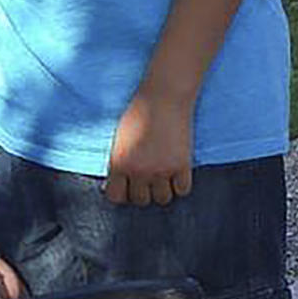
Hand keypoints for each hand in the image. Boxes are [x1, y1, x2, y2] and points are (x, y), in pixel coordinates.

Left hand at [105, 91, 192, 206]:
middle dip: (143, 192)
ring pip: (162, 199)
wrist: (163, 97)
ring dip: (162, 190)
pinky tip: (177, 173)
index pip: (116, 197)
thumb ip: (118, 165)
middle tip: (148, 179)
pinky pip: (183, 190)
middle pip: (141, 201)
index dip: (122, 194)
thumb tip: (114, 187)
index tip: (127, 186)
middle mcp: (139, 171)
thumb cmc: (138, 115)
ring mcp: (161, 170)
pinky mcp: (182, 165)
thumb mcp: (119, 141)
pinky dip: (181, 185)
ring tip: (163, 177)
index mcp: (119, 164)